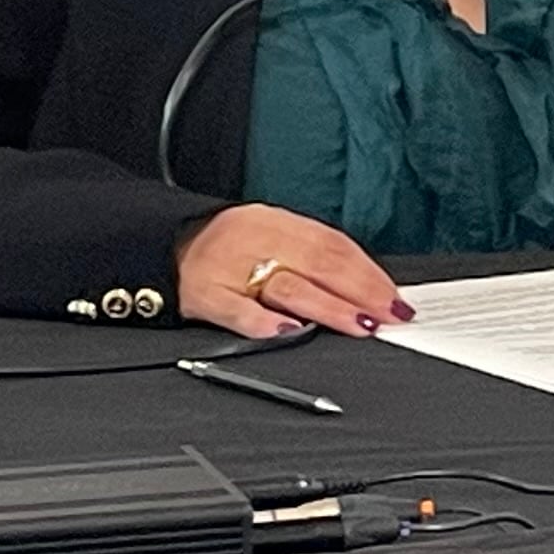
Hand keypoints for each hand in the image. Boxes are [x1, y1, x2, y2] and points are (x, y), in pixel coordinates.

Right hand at [175, 205, 408, 337]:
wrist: (159, 246)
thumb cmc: (224, 248)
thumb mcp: (267, 237)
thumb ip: (309, 257)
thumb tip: (365, 289)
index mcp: (274, 221)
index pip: (333, 244)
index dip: (368, 272)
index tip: (394, 297)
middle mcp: (254, 239)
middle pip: (317, 263)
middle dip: (359, 292)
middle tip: (387, 316)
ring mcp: (228, 267)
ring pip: (286, 286)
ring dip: (327, 308)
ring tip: (357, 324)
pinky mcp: (203, 295)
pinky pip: (236, 310)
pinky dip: (263, 322)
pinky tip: (288, 331)